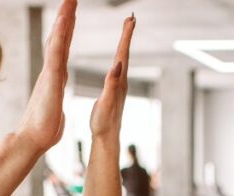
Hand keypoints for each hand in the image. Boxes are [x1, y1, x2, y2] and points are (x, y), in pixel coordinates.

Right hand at [17, 0, 76, 151]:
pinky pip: (56, 52)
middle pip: (59, 38)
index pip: (62, 49)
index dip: (66, 31)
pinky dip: (60, 34)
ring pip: (57, 40)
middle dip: (65, 17)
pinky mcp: (51, 79)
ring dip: (64, 18)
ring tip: (70, 0)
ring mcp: (50, 73)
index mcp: (54, 78)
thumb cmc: (42, 131)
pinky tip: (65, 19)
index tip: (70, 15)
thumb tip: (52, 105)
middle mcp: (51, 71)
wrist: (32, 140)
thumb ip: (54, 104)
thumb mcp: (54, 111)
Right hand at [89, 14, 134, 138]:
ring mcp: (119, 86)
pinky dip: (118, 57)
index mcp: (118, 81)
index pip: (122, 53)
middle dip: (127, 34)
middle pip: (124, 52)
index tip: (130, 19)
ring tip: (126, 30)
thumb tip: (118, 65)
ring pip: (122, 59)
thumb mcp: (105, 102)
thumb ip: (111, 84)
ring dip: (124, 43)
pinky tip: (117, 58)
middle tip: (130, 18)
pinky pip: (117, 68)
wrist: (107, 139)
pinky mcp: (115, 91)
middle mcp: (121, 81)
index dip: (125, 35)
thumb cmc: (104, 123)